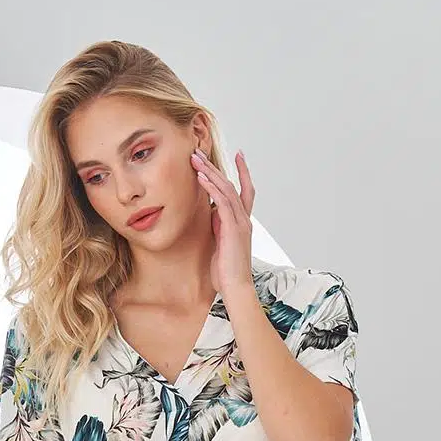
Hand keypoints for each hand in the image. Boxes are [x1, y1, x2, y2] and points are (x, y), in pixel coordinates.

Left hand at [192, 148, 254, 300]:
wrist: (235, 288)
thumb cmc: (225, 272)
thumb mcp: (220, 243)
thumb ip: (218, 226)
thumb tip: (212, 213)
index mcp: (242, 222)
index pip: (245, 191)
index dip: (243, 172)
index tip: (238, 155)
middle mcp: (244, 219)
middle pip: (231, 185)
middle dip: (214, 167)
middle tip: (199, 152)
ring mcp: (240, 222)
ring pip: (226, 189)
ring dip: (210, 172)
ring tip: (195, 159)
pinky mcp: (233, 228)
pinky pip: (222, 202)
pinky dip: (212, 187)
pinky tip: (201, 177)